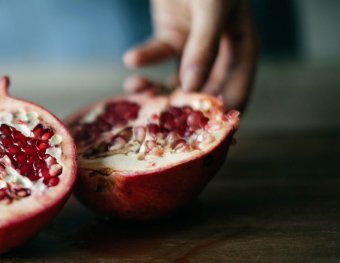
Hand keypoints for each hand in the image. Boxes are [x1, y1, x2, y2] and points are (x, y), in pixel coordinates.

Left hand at [123, 0, 259, 110]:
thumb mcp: (212, 11)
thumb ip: (203, 48)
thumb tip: (192, 87)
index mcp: (242, 51)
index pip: (235, 94)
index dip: (218, 118)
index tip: (197, 138)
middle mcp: (219, 55)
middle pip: (200, 94)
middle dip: (177, 108)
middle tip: (154, 121)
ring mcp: (194, 48)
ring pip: (174, 81)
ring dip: (154, 88)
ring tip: (134, 89)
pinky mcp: (171, 37)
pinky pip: (157, 56)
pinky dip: (144, 60)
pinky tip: (131, 58)